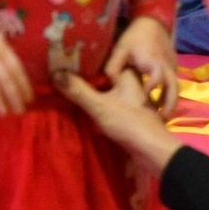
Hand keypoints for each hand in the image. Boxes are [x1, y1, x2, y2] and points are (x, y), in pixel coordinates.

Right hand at [56, 68, 182, 173]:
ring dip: (91, 92)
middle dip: (85, 77)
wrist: (153, 150)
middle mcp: (131, 82)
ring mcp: (131, 99)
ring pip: (107, 91)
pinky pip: (110, 103)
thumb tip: (55, 73)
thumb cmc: (130, 123)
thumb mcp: (99, 105)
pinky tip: (83, 106)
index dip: (84, 60)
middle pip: (103, 76)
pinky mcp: (130, 114)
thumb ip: (78, 90)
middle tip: (60, 74)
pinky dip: (98, 103)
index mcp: (128, 73)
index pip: (102, 61)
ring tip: (66, 88)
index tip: (64, 59)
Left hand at [105, 16, 178, 115]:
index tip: (145, 100)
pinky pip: (174, 84)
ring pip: (176, 88)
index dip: (152, 89)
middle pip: (174, 88)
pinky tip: (160, 105)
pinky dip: (168, 95)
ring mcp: (173, 67)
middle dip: (169, 105)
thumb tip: (108, 85)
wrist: (153, 22)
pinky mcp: (174, 68)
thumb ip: (113, 67)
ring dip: (170, 103)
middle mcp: (166, 66)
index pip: (157, 78)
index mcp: (152, 62)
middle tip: (161, 120)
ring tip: (162, 117)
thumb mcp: (120, 50)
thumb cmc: (134, 37)